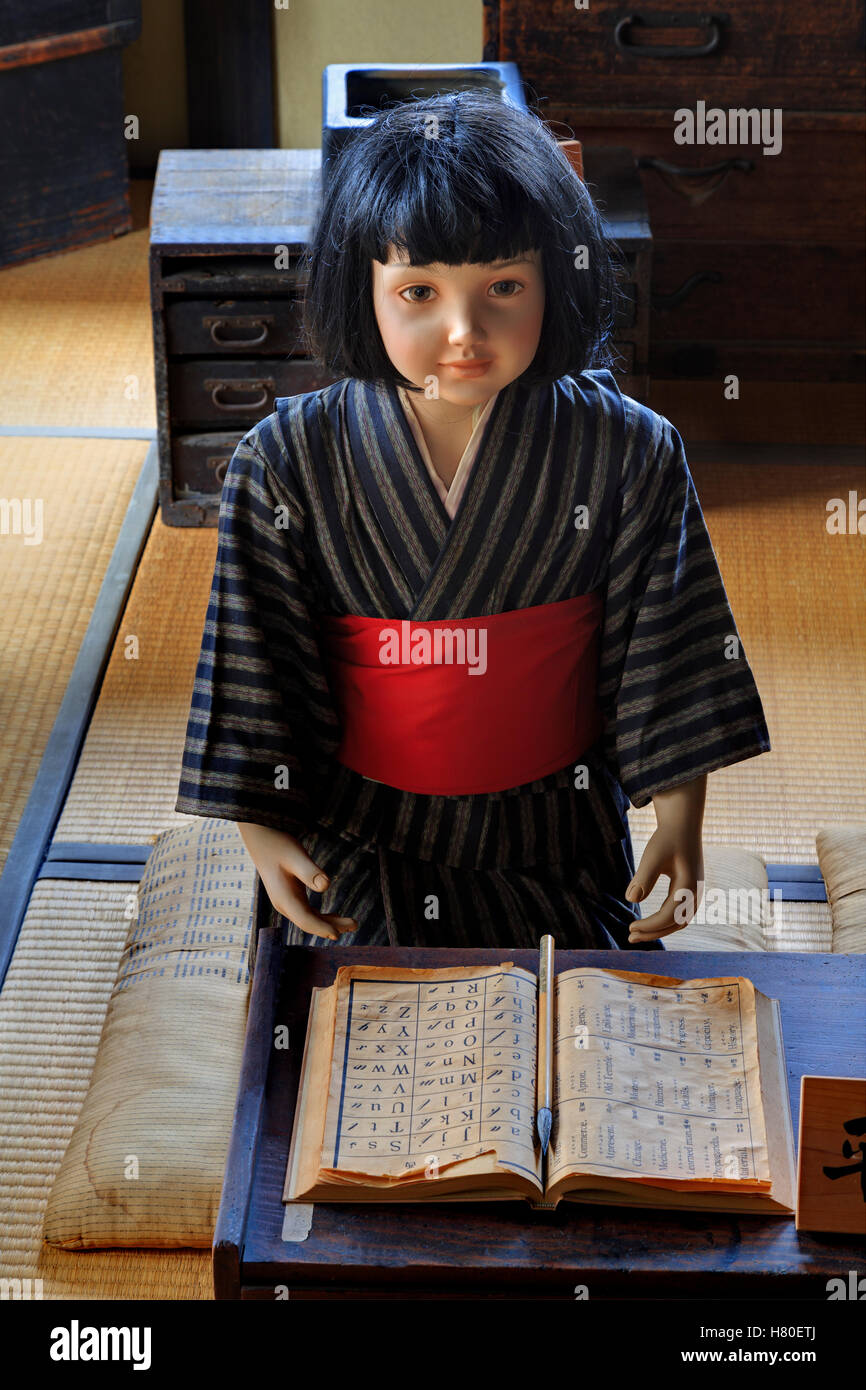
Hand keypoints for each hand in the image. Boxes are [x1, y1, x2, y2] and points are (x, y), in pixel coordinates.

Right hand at [236, 822, 358, 941]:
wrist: (262, 841)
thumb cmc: (279, 846)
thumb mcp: (296, 856)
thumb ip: (309, 872)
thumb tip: (326, 886)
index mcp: (284, 898)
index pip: (305, 919)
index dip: (321, 928)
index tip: (337, 934)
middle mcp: (284, 904)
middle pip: (310, 922)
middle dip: (332, 926)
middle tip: (355, 924)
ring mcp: (287, 902)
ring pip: (310, 919)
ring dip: (330, 922)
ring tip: (351, 924)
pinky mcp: (291, 897)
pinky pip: (308, 913)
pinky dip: (322, 917)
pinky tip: (336, 917)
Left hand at [624, 826, 703, 940]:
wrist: (683, 825)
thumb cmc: (667, 839)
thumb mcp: (652, 856)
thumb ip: (643, 877)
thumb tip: (631, 900)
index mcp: (688, 885)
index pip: (669, 915)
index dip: (650, 925)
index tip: (630, 928)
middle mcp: (696, 892)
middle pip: (677, 923)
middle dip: (653, 932)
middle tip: (630, 937)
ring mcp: (696, 893)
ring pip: (680, 921)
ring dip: (660, 929)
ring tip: (637, 933)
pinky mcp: (691, 891)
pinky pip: (680, 913)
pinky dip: (665, 922)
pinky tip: (649, 922)